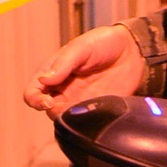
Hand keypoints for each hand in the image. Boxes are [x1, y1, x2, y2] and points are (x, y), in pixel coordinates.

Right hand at [24, 24, 144, 118]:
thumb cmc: (103, 43)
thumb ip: (63, 63)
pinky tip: (95, 112)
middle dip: (52, 111)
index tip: (47, 100)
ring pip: (64, 119)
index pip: (32, 92)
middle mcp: (62, 90)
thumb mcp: (81, 47)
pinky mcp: (96, 110)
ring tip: (83, 108)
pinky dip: (86, 122)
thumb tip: (44, 79)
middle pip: (46, 109)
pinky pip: (85, 122)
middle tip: (66, 107)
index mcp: (53, 73)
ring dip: (69, 118)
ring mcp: (79, 102)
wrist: (133, 51)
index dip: (35, 99)